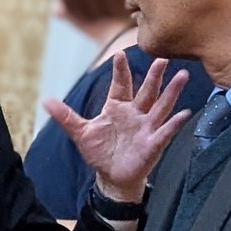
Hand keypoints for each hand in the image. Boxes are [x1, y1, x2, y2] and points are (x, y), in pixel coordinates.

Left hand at [47, 53, 190, 203]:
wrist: (112, 176)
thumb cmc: (100, 152)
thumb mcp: (80, 133)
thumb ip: (66, 116)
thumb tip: (46, 100)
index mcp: (117, 108)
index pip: (121, 85)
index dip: (120, 70)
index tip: (119, 54)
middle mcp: (135, 114)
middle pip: (147, 91)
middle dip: (154, 76)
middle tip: (162, 58)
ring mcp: (146, 127)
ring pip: (161, 106)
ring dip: (171, 92)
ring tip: (182, 75)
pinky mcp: (153, 144)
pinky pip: (165, 131)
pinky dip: (174, 123)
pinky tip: (184, 113)